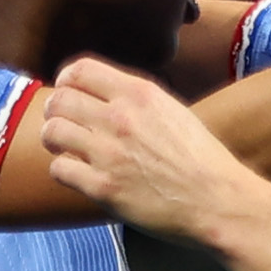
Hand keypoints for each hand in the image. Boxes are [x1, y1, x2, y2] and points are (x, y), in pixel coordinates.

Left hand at [42, 58, 259, 243]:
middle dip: (55, 111)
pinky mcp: (103, 188)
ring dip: (54, 140)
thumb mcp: (172, 110)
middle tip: (63, 124)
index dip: (65, 81)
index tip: (67, 93)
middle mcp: (119, 117)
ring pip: (53, 132)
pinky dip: (64, 170)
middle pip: (59, 100)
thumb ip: (137, 100)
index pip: (79, 70)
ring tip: (66, 148)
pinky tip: (79, 174)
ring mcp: (109, 153)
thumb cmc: (201, 159)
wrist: (218, 200)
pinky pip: (59, 169)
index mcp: (138, 93)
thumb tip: (104, 96)